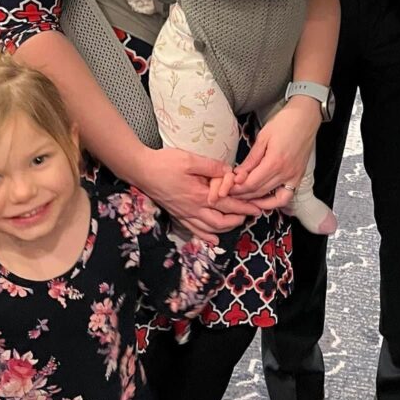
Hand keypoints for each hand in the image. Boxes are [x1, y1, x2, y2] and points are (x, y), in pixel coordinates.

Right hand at [135, 147, 257, 238]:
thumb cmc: (165, 163)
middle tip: (251, 215)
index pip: (227, 204)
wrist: (142, 171)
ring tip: (237, 223)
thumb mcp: (191, 160)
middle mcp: (193, 209)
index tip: (257, 208)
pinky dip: (206, 236)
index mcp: (199, 195)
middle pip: (221, 221)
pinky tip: (213, 240)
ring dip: (225, 228)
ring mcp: (184, 214)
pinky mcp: (177, 215)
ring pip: (209, 228)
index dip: (244, 206)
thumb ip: (211, 167)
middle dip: (238, 219)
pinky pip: (194, 230)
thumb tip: (229, 172)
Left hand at [231, 98, 319, 199]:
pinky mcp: (299, 177)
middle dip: (242, 195)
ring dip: (255, 200)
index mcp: (274, 161)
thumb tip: (238, 175)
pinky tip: (263, 199)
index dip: (237, 188)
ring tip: (243, 197)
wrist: (306, 117)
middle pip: (259, 192)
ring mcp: (294, 177)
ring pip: (271, 198)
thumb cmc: (284, 122)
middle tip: (230, 193)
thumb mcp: (263, 137)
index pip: (251, 183)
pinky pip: (286, 197)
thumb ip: (251, 159)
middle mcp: (285, 173)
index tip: (226, 187)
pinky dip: (274, 201)